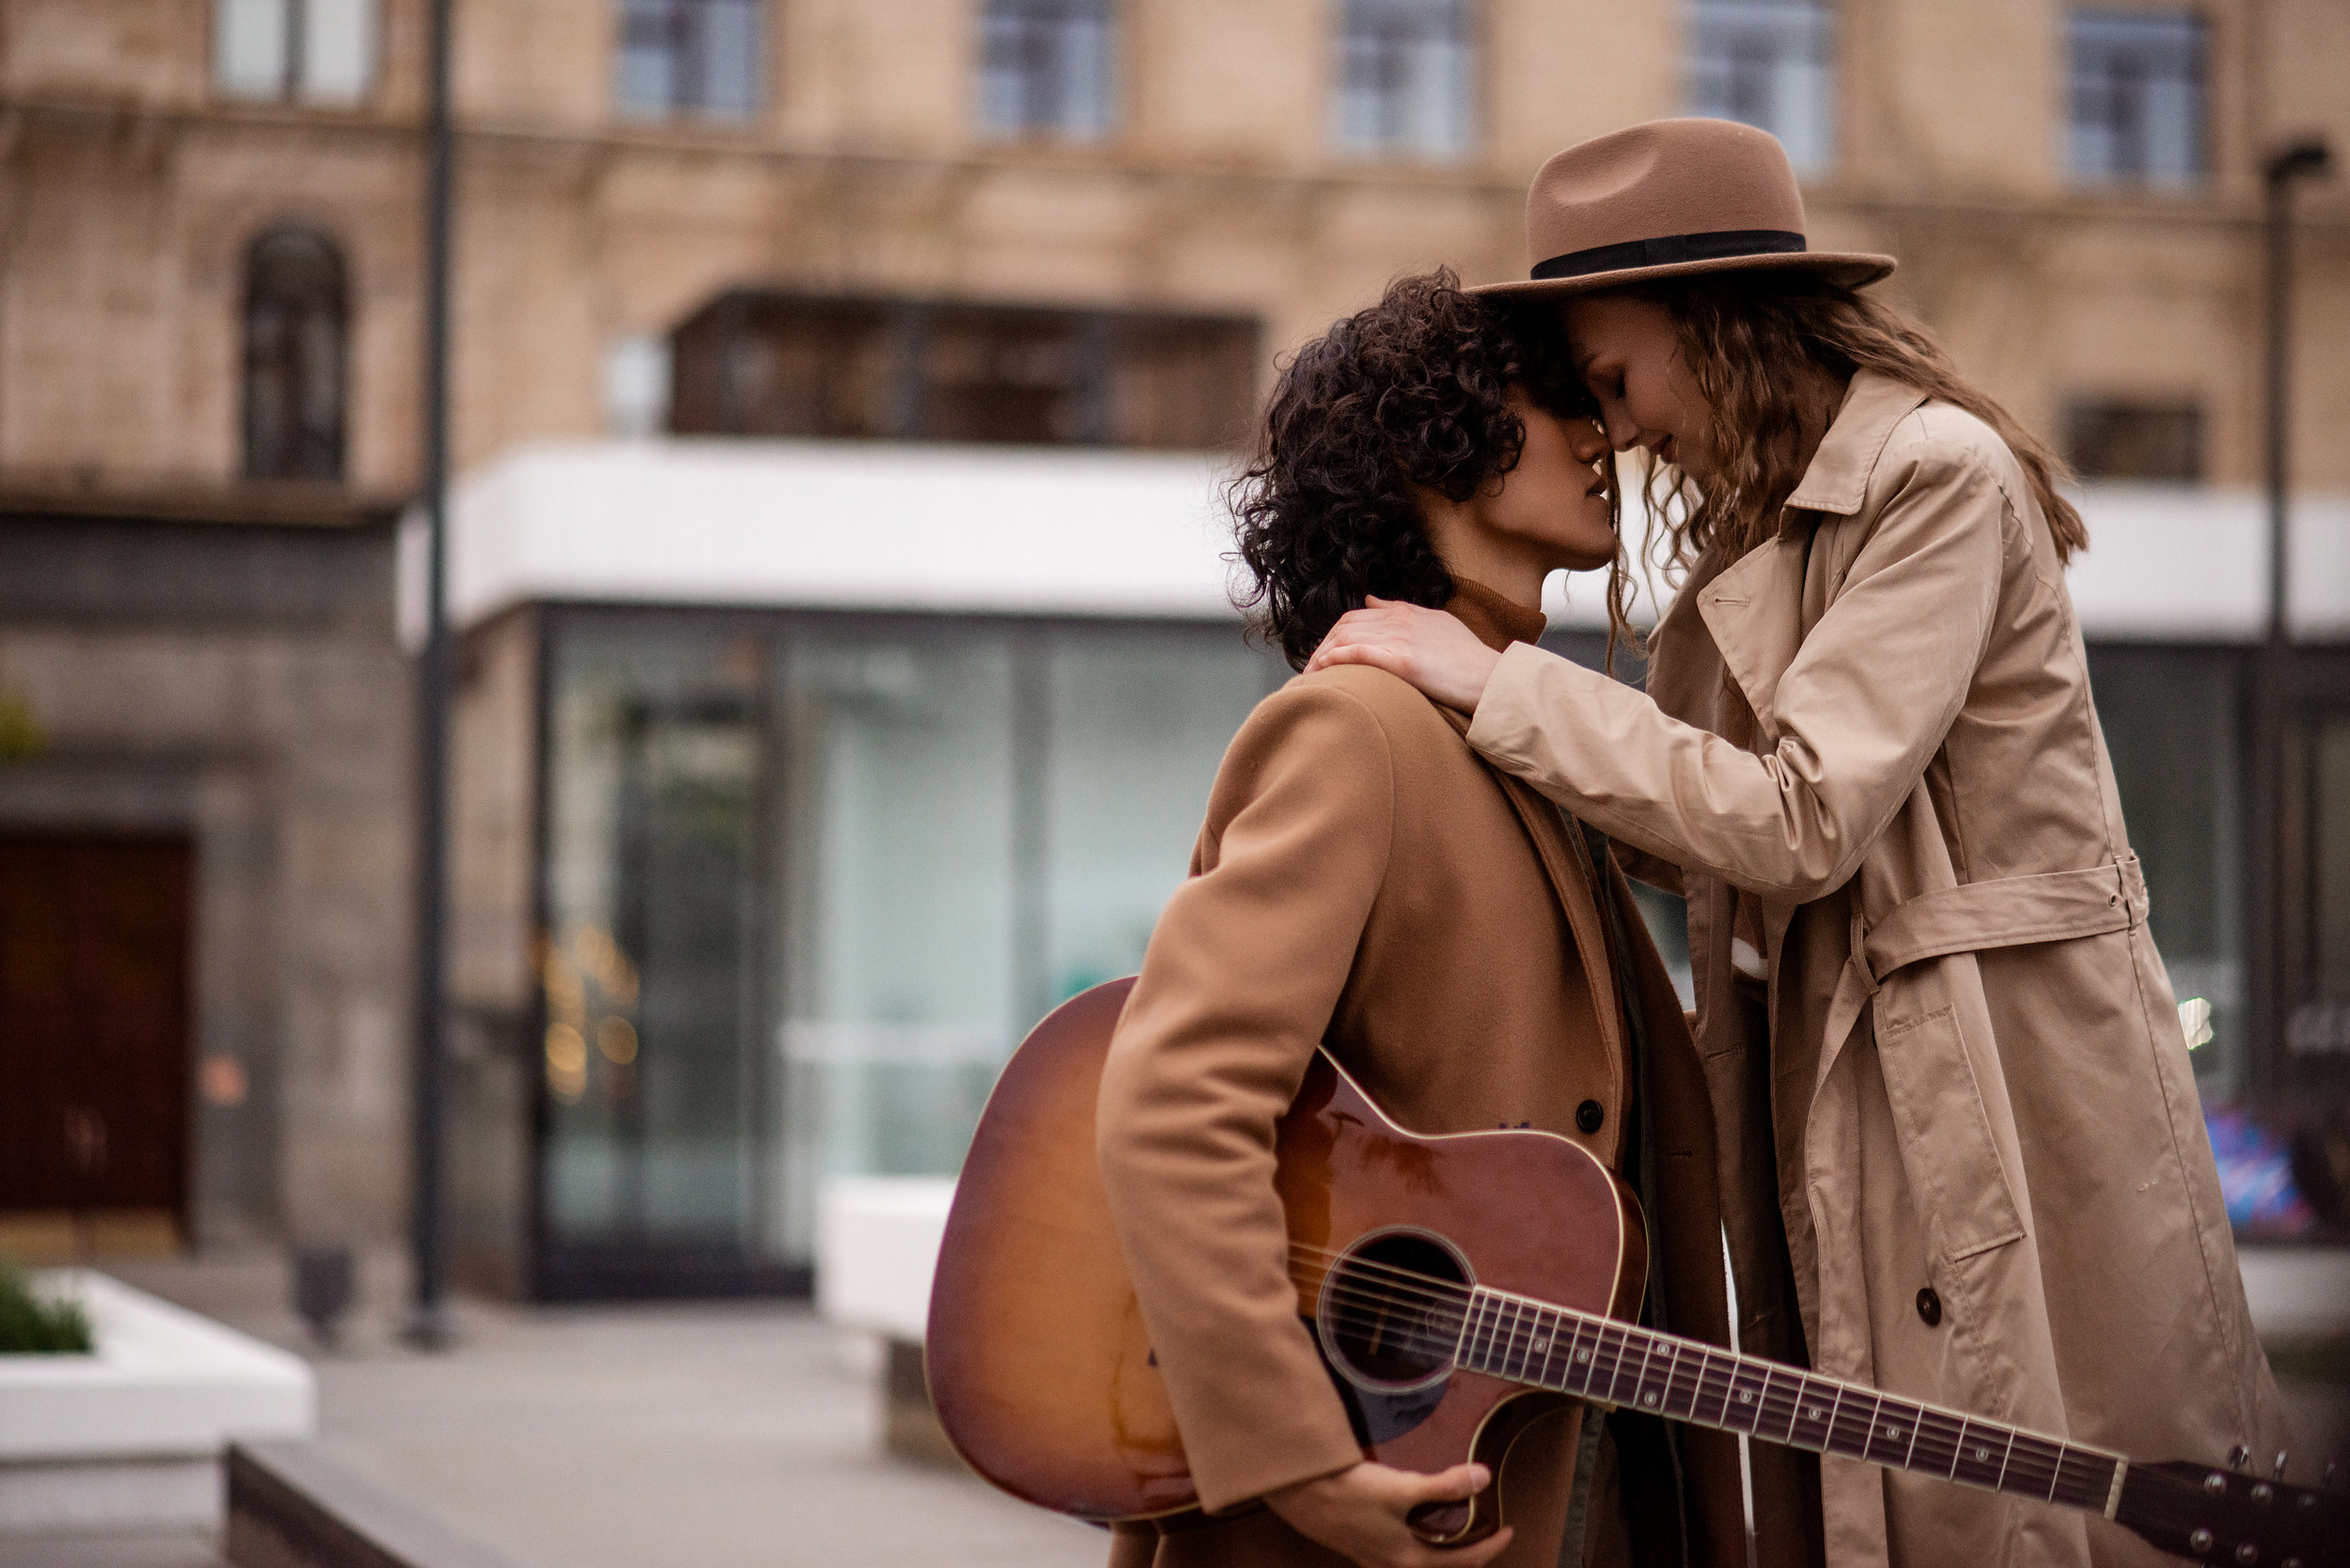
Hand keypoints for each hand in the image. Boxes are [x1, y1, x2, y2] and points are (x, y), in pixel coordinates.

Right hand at [1263, 1460, 1513, 1567]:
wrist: (1299, 1493)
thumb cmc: (1349, 1494)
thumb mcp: (1401, 1488)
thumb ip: (1444, 1486)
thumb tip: (1483, 1477)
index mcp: (1408, 1560)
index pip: (1463, 1562)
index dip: (1491, 1547)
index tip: (1509, 1530)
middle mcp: (1391, 1565)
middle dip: (1466, 1554)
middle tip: (1485, 1534)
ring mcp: (1372, 1557)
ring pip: (1418, 1560)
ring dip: (1439, 1548)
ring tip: (1452, 1527)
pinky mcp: (1357, 1543)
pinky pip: (1397, 1550)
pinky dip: (1415, 1539)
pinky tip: (1409, 1519)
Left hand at [1304, 598, 1502, 712]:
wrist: (1490, 677)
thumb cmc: (1468, 658)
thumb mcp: (1436, 623)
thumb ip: (1403, 611)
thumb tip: (1372, 599)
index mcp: (1407, 611)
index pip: (1358, 614)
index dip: (1336, 633)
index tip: (1326, 651)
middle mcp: (1400, 620)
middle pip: (1345, 625)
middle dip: (1322, 645)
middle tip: (1310, 667)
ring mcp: (1400, 638)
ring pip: (1345, 638)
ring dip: (1321, 655)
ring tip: (1310, 674)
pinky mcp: (1402, 660)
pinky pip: (1357, 653)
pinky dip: (1334, 659)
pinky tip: (1322, 670)